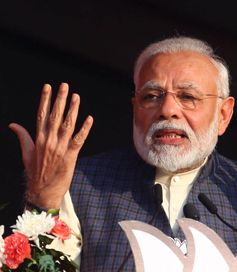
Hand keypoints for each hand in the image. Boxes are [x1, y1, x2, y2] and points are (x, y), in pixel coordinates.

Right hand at [9, 83, 92, 208]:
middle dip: (60, 100)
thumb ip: (22, 137)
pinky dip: (85, 129)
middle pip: (55, 116)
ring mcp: (60, 148)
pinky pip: (79, 140)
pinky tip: (89, 119)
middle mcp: (48, 141)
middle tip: (65, 85)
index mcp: (38, 139)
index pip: (41, 114)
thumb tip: (13, 125)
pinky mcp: (70, 156)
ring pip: (67, 125)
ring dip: (73, 110)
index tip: (48, 87)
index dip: (45, 100)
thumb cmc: (36, 172)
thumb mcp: (26, 153)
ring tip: (76, 97)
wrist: (43, 191)